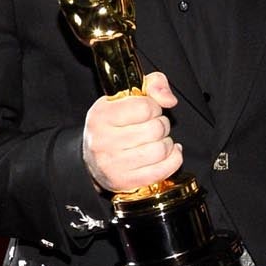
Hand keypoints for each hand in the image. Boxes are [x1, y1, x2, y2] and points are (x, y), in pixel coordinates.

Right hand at [82, 71, 181, 192]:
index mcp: (102, 115)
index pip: (145, 107)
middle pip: (155, 129)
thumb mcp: (125, 97)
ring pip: (160, 149)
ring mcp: (113, 164)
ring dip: (167, 143)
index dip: (154, 107)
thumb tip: (169, 99)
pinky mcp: (124, 181)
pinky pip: (162, 170)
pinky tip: (169, 153)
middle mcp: (104, 141)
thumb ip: (152, 84)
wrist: (91, 160)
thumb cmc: (112, 125)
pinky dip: (173, 160)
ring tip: (158, 140)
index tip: (149, 111)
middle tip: (154, 127)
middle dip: (162, 125)